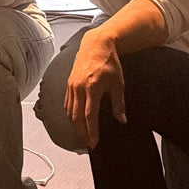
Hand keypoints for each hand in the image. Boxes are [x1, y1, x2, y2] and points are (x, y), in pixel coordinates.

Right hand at [65, 27, 126, 149]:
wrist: (96, 44)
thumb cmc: (109, 62)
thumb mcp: (118, 83)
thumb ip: (119, 103)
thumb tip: (121, 120)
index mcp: (92, 87)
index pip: (89, 115)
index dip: (91, 131)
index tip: (94, 143)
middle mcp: (79, 87)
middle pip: (76, 117)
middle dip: (82, 133)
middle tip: (88, 144)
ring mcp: (72, 85)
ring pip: (70, 111)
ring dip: (75, 126)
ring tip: (83, 136)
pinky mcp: (68, 83)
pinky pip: (66, 104)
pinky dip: (70, 115)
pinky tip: (76, 121)